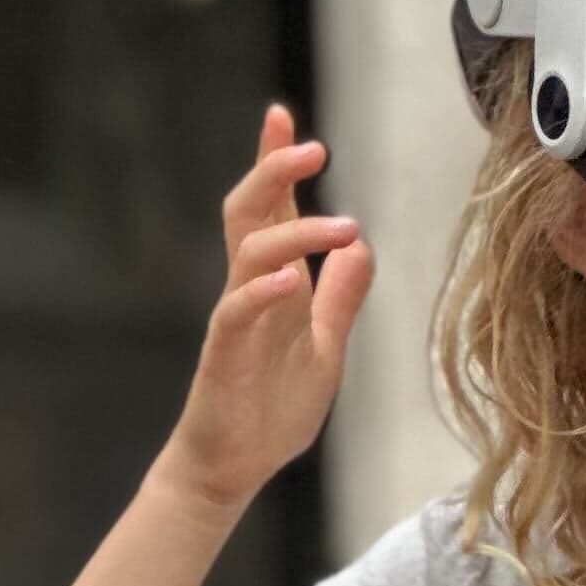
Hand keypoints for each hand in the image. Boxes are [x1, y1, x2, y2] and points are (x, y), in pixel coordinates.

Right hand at [165, 106, 374, 513]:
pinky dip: (262, 290)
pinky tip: (291, 279)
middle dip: (273, 170)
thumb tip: (361, 245)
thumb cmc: (271, 410)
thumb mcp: (325, 346)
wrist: (233, 469)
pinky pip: (237, 311)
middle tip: (312, 145)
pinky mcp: (224, 354)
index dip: (276, 163)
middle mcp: (251, 290)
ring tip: (343, 227)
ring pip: (249, 251)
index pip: (271, 209)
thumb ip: (340, 297)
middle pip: (249, 211)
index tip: (282, 117)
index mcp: (276, 284)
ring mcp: (234, 319)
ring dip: (295, 231)